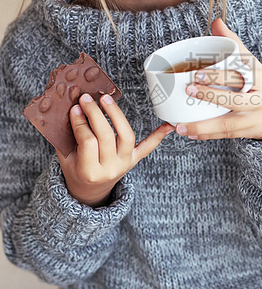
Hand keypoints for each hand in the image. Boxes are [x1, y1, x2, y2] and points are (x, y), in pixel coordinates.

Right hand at [57, 93, 173, 207]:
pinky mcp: (134, 160)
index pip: (87, 141)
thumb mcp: (65, 158)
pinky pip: (148, 147)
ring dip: (117, 115)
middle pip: (106, 136)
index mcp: (89, 171)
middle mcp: (110, 169)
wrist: (90, 190)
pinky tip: (169, 125)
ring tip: (106, 100)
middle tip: (86, 99)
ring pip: (127, 136)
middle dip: (95, 114)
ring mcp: (125, 164)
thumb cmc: (75, 169)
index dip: (80, 123)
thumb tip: (68, 106)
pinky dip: (158, 136)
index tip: (74, 108)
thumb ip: (66, 136)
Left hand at [175, 18, 261, 140]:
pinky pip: (226, 135)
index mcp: (261, 77)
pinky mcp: (250, 132)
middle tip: (188, 91)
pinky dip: (207, 134)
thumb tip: (216, 22)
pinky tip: (190, 133)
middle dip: (210, 96)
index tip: (197, 73)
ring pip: (228, 124)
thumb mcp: (254, 65)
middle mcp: (261, 98)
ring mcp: (256, 118)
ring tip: (180, 125)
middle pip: (234, 99)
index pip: (241, 74)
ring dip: (203, 126)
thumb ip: (235, 45)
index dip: (220, 74)